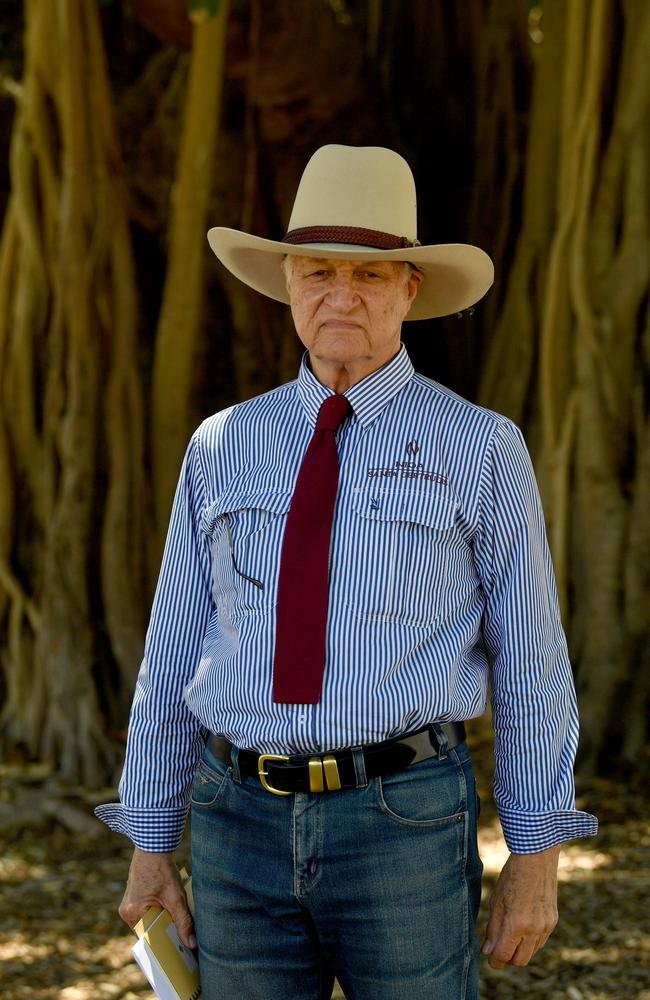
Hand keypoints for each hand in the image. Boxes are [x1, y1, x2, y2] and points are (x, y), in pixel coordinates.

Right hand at [118, 848, 195, 949]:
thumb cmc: (161, 870)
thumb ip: (183, 922)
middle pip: (149, 929)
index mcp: (131, 913)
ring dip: (163, 920)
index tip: (177, 953)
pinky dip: (160, 910)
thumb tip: (192, 944)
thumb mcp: (175, 898)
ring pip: (150, 919)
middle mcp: (126, 910)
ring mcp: (129, 902)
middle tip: (183, 940)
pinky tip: (172, 909)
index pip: (147, 938)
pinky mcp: (135, 895)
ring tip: (179, 924)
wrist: (154, 845)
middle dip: (165, 931)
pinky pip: (148, 910)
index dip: (163, 944)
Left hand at [482, 846, 559, 967]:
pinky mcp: (553, 922)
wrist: (537, 859)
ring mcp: (546, 927)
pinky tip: (523, 926)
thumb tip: (487, 952)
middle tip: (498, 948)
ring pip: (531, 953)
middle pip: (519, 961)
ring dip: (519, 950)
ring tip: (510, 934)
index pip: (503, 956)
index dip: (494, 960)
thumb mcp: (496, 901)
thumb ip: (492, 929)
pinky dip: (530, 941)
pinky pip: (540, 941)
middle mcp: (533, 929)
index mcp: (516, 924)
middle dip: (507, 958)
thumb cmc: (512, 877)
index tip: (489, 957)